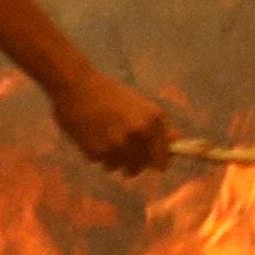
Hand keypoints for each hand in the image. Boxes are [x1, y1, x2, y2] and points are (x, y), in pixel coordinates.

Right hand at [53, 73, 175, 176]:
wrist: (76, 86)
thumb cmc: (110, 94)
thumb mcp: (140, 106)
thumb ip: (159, 128)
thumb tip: (177, 143)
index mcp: (152, 121)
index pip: (162, 160)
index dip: (158, 162)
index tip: (154, 162)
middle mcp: (138, 135)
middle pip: (140, 167)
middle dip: (133, 161)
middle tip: (121, 144)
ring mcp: (116, 145)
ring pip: (119, 168)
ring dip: (114, 159)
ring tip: (105, 137)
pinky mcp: (96, 152)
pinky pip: (102, 163)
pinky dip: (98, 154)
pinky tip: (93, 136)